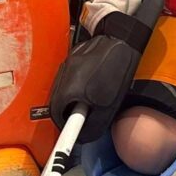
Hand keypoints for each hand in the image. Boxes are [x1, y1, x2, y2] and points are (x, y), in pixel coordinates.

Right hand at [50, 9, 154, 142]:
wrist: (119, 38)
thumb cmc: (115, 72)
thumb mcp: (108, 106)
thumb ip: (93, 124)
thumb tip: (83, 136)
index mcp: (69, 89)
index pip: (57, 115)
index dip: (63, 126)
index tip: (68, 134)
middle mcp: (63, 76)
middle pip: (58, 101)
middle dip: (69, 110)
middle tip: (83, 114)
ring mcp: (66, 63)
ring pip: (63, 87)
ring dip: (73, 96)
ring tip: (91, 96)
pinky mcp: (71, 55)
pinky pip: (68, 75)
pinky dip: (76, 83)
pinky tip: (92, 80)